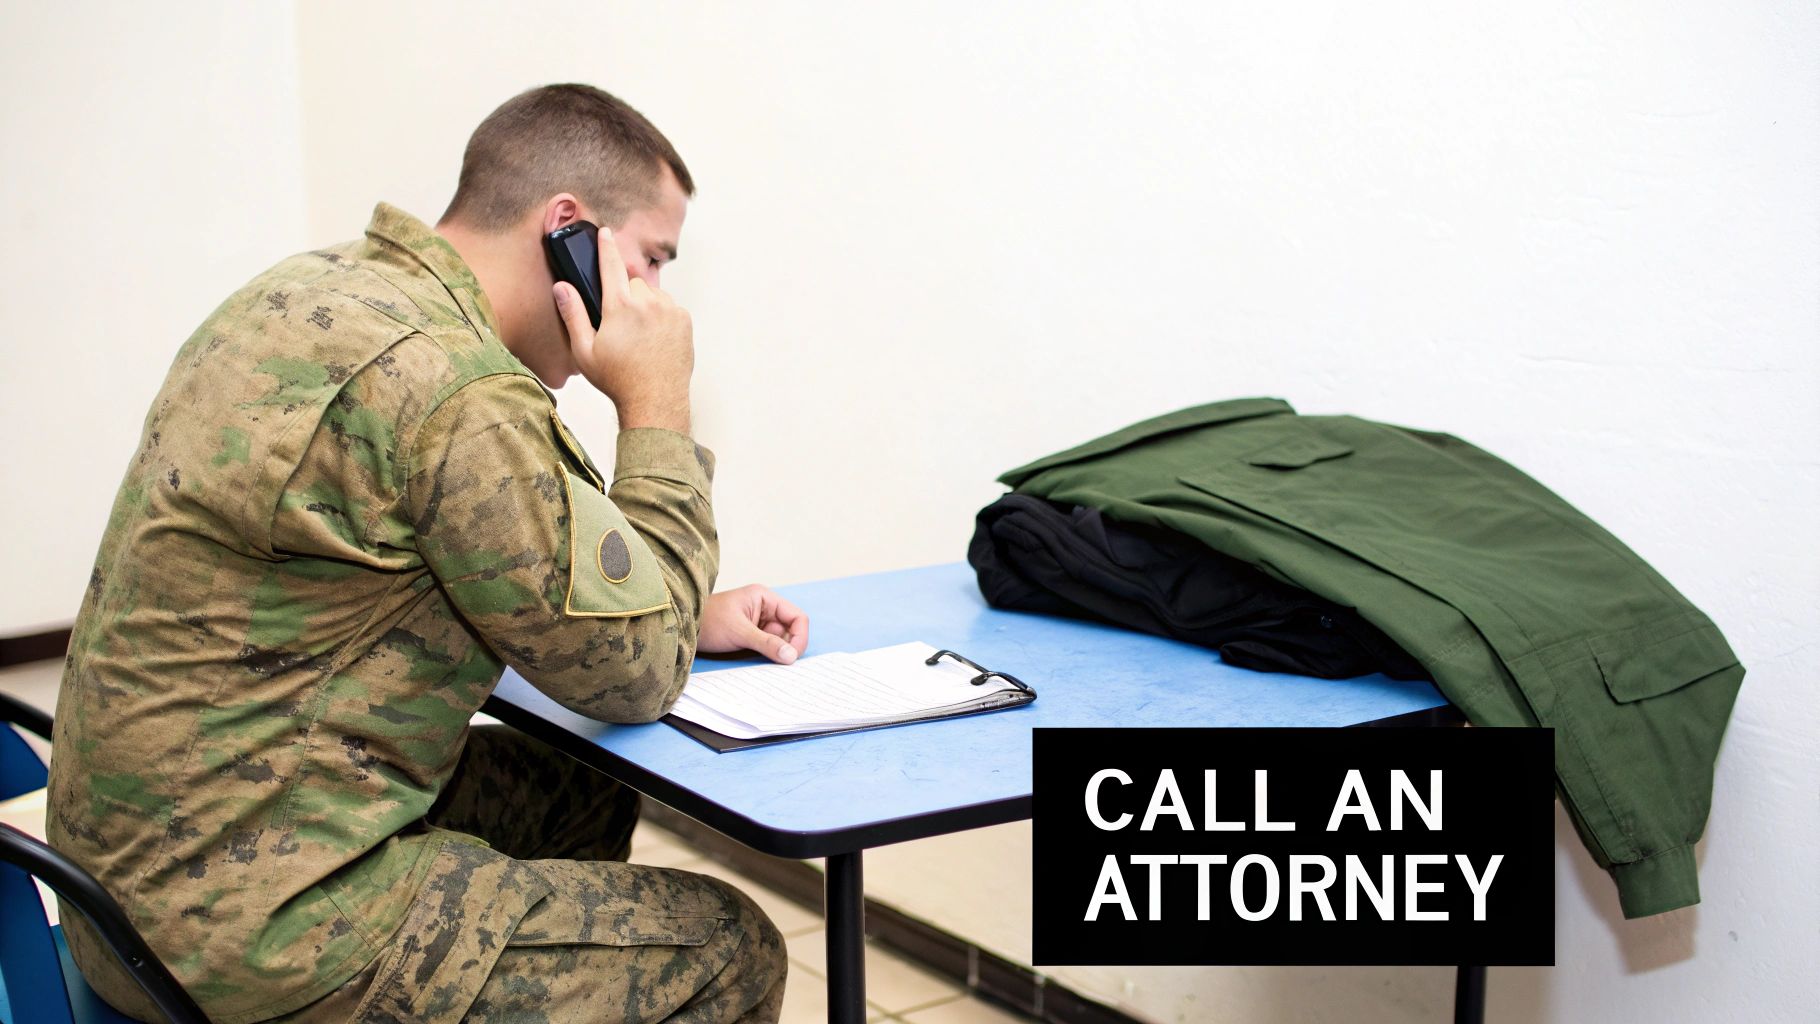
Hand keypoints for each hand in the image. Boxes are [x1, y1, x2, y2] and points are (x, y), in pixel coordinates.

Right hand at [552, 226, 693, 432]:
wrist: (656, 401)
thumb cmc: (618, 379)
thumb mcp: (584, 351)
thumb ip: (572, 314)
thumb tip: (561, 287)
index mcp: (620, 306)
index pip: (610, 265)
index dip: (606, 246)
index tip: (605, 232)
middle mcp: (647, 302)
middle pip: (632, 282)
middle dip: (624, 294)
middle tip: (618, 323)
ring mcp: (669, 310)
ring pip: (652, 293)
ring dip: (644, 304)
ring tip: (637, 334)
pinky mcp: (684, 320)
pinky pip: (668, 307)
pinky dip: (660, 315)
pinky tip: (653, 338)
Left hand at [698, 584, 809, 664]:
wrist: (682, 629)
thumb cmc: (707, 621)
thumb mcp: (739, 632)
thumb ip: (767, 643)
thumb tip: (792, 656)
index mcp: (765, 598)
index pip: (797, 617)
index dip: (799, 636)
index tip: (793, 656)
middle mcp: (765, 609)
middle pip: (791, 630)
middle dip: (789, 646)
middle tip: (782, 664)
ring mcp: (758, 623)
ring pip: (780, 641)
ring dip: (778, 653)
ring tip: (770, 664)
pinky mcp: (751, 636)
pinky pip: (768, 647)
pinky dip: (769, 656)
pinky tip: (763, 663)